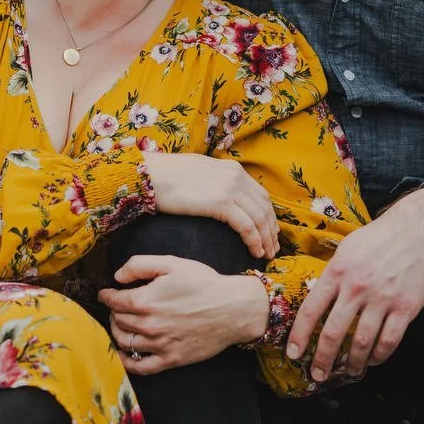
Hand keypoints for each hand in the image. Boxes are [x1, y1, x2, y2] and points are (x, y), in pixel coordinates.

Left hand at [100, 256, 268, 373]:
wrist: (234, 308)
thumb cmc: (205, 284)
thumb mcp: (172, 263)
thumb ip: (139, 265)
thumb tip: (117, 277)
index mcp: (146, 300)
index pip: (114, 301)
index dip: (107, 295)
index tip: (106, 293)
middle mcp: (149, 325)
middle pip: (118, 320)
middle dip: (114, 312)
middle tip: (117, 307)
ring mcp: (160, 345)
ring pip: (124, 342)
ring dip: (117, 332)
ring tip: (120, 325)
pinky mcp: (171, 359)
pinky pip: (140, 367)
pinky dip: (127, 361)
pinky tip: (125, 353)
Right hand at [141, 151, 278, 259]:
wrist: (149, 174)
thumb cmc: (166, 176)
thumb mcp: (199, 172)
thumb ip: (215, 182)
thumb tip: (220, 196)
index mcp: (232, 169)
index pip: (260, 194)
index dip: (269, 215)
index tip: (271, 231)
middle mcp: (235, 176)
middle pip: (264, 207)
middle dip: (271, 230)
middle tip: (273, 248)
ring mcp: (229, 188)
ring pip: (259, 218)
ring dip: (266, 239)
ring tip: (267, 254)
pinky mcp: (220, 202)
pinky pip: (246, 226)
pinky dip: (254, 241)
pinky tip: (255, 252)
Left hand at [286, 188, 423, 383]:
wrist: (420, 229)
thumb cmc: (381, 237)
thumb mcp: (348, 249)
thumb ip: (333, 274)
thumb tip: (318, 297)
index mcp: (338, 272)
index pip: (311, 310)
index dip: (300, 336)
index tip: (293, 354)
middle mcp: (357, 287)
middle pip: (334, 332)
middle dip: (323, 359)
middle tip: (318, 374)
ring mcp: (383, 298)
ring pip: (362, 341)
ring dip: (352, 362)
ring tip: (348, 371)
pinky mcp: (406, 307)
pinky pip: (389, 339)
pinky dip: (379, 356)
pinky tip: (373, 360)